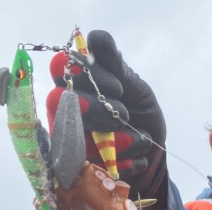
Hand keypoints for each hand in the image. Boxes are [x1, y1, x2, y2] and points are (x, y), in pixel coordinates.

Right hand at [47, 30, 166, 195]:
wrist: (154, 156)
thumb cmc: (141, 116)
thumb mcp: (137, 91)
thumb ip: (117, 69)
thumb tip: (97, 38)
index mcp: (75, 82)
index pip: (61, 66)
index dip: (86, 73)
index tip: (120, 87)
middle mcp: (63, 108)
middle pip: (57, 100)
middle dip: (96, 109)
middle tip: (125, 116)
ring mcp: (65, 139)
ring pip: (72, 136)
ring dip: (114, 140)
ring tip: (140, 139)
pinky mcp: (76, 168)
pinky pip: (88, 165)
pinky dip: (121, 163)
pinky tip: (139, 160)